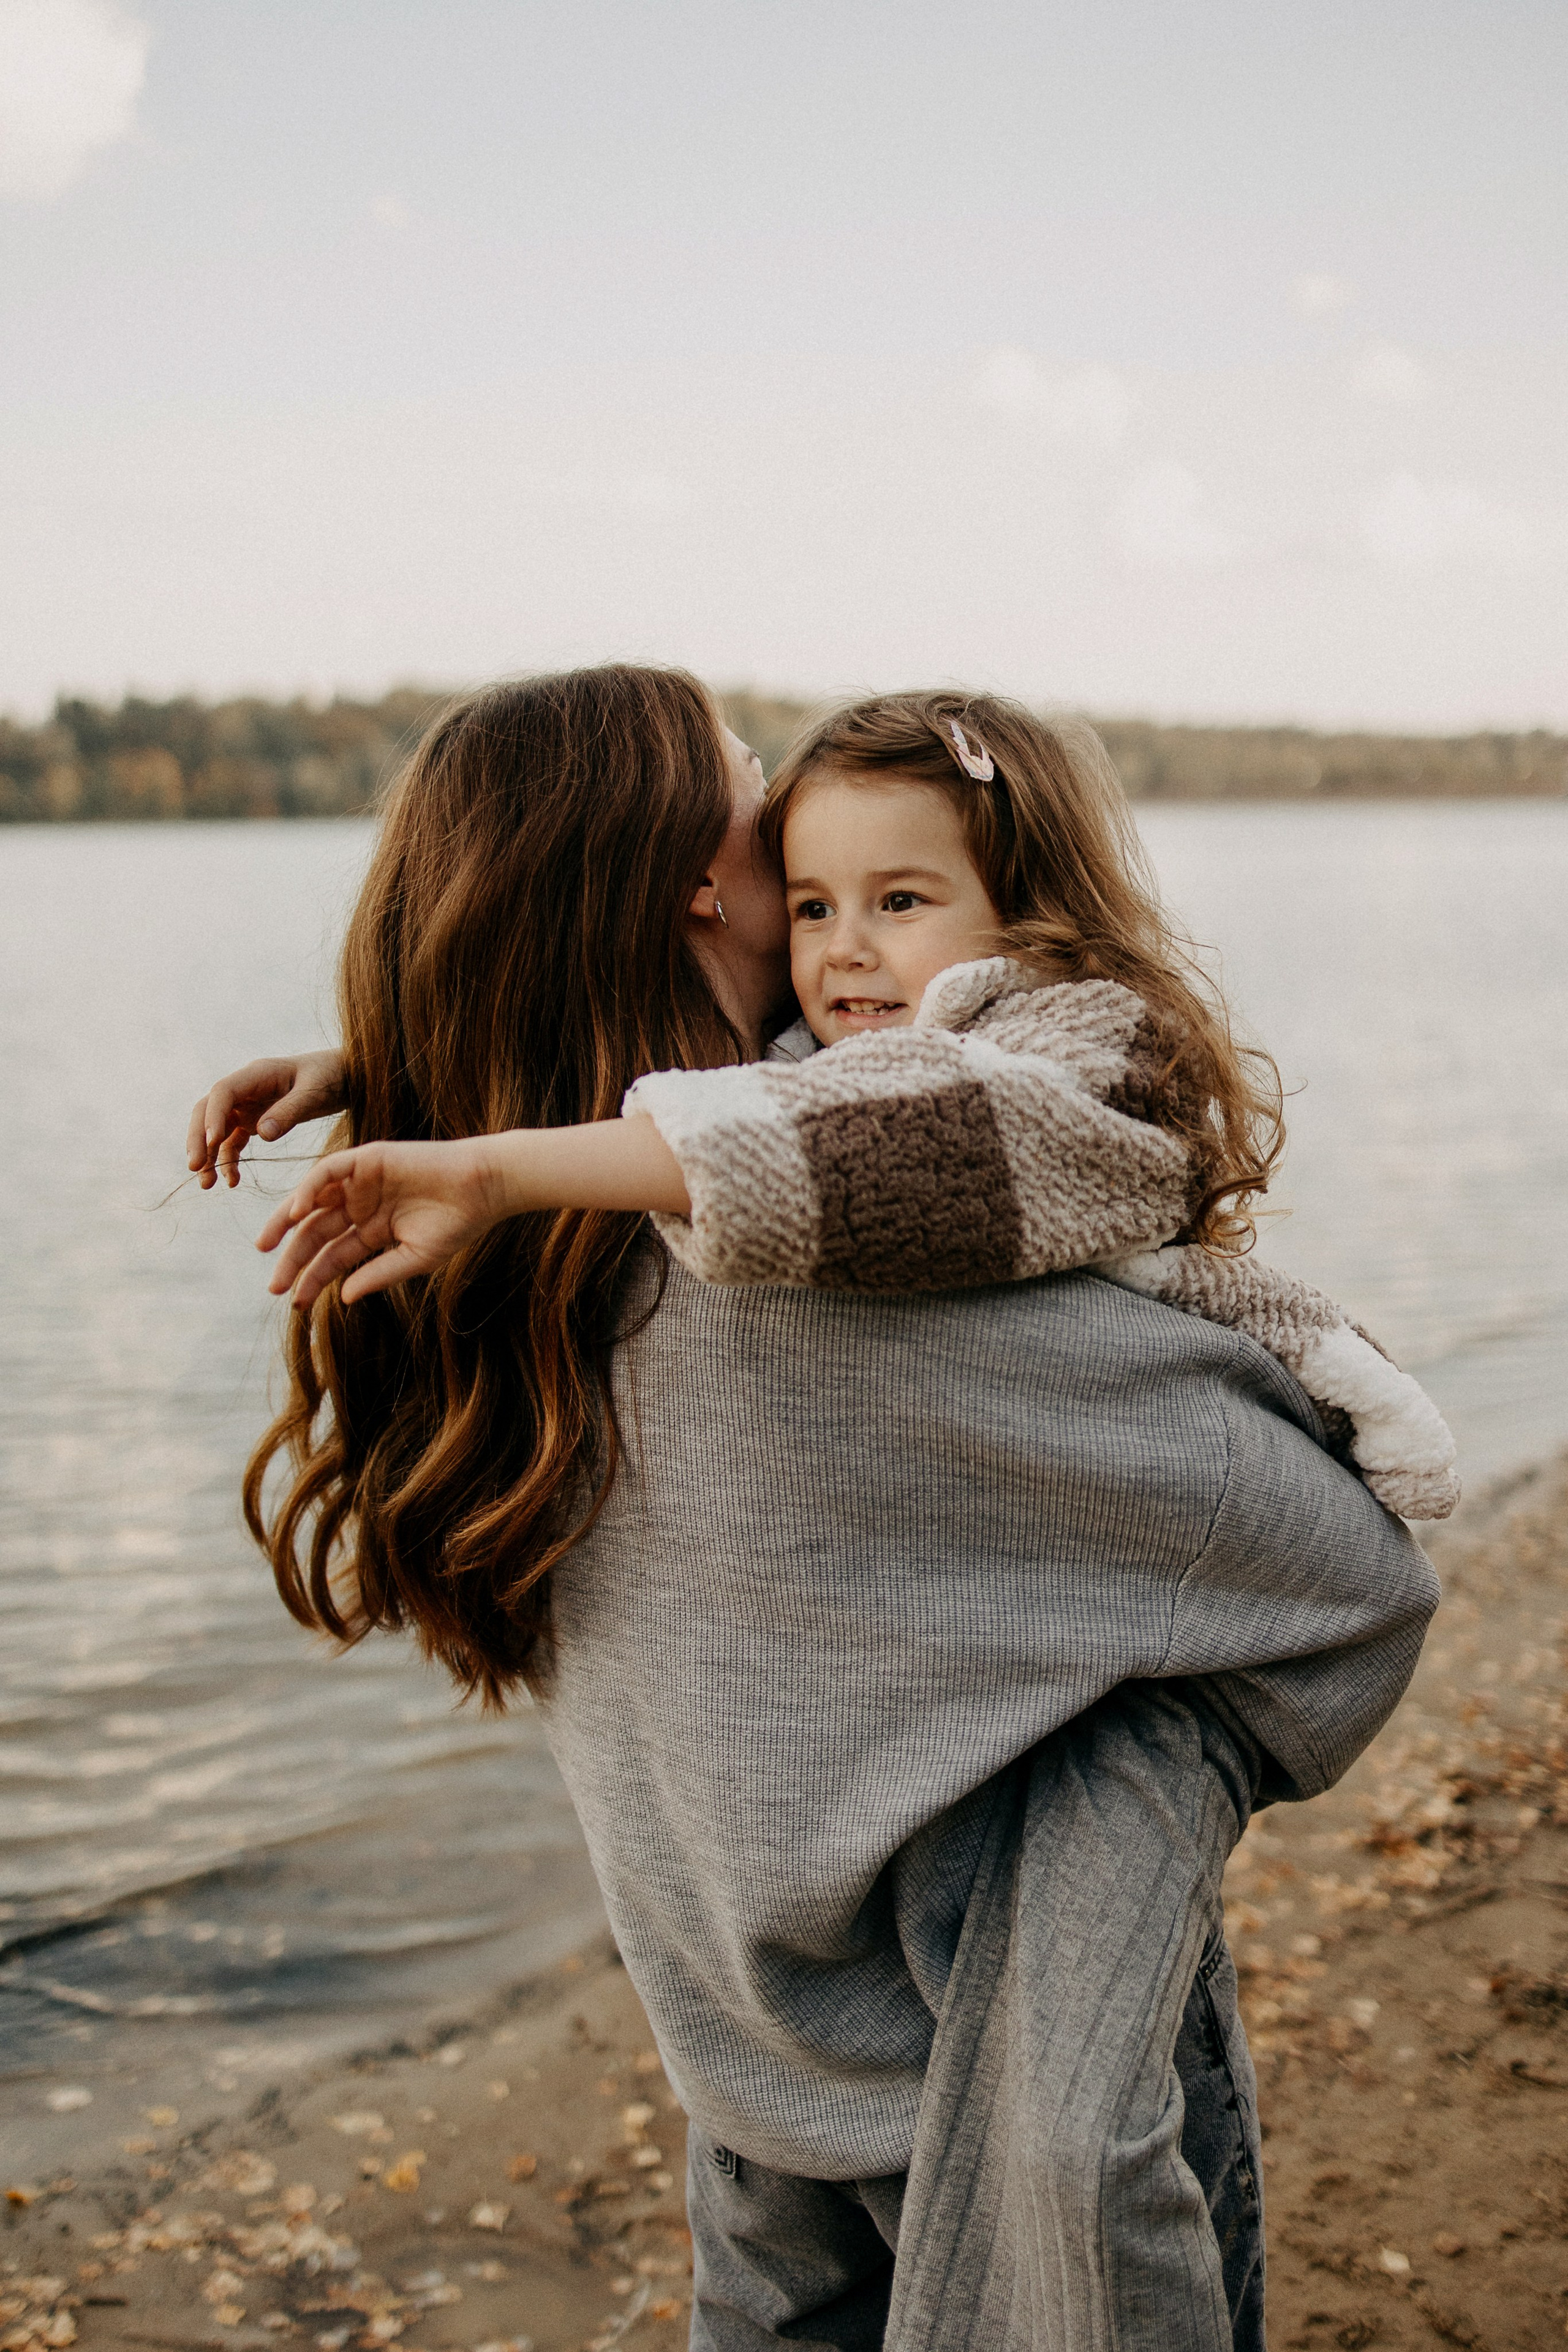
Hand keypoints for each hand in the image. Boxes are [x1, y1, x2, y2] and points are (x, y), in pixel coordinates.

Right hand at [187, 1050, 347, 1189]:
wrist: (346, 1076)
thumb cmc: (331, 1076)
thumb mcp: (315, 1092)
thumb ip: (290, 1111)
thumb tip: (262, 1135)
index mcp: (257, 1074)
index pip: (223, 1092)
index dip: (213, 1116)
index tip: (212, 1142)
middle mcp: (246, 1089)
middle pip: (208, 1110)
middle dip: (198, 1138)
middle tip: (194, 1167)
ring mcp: (247, 1106)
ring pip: (216, 1129)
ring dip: (208, 1155)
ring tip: (206, 1184)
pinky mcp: (254, 1121)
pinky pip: (233, 1142)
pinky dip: (229, 1161)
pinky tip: (232, 1182)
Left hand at [257, 1137, 501, 1308]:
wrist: (483, 1187)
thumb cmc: (457, 1223)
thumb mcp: (413, 1258)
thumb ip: (377, 1275)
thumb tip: (342, 1298)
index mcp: (373, 1230)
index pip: (333, 1256)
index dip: (312, 1279)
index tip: (294, 1302)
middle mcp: (362, 1205)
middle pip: (315, 1232)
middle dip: (292, 1258)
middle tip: (273, 1285)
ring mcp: (362, 1181)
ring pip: (312, 1201)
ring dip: (285, 1221)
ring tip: (266, 1246)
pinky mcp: (367, 1158)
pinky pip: (328, 1172)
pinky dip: (309, 1189)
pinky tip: (296, 1213)